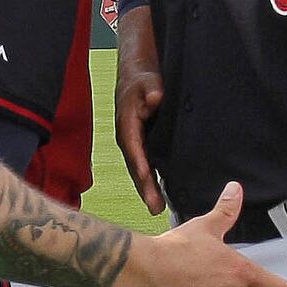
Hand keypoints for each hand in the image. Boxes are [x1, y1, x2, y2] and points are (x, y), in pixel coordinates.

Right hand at [114, 65, 166, 213]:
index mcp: (127, 125)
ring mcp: (133, 144)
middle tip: (155, 208)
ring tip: (157, 209)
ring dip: (147, 190)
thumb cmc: (142, 79)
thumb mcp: (147, 80)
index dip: (140, 164)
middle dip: (144, 188)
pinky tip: (159, 195)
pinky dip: (150, 181)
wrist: (134, 77)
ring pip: (139, 170)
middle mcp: (128, 139)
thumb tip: (155, 98)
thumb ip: (151, 89)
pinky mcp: (141, 146)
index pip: (134, 148)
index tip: (147, 179)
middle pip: (135, 166)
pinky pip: (145, 166)